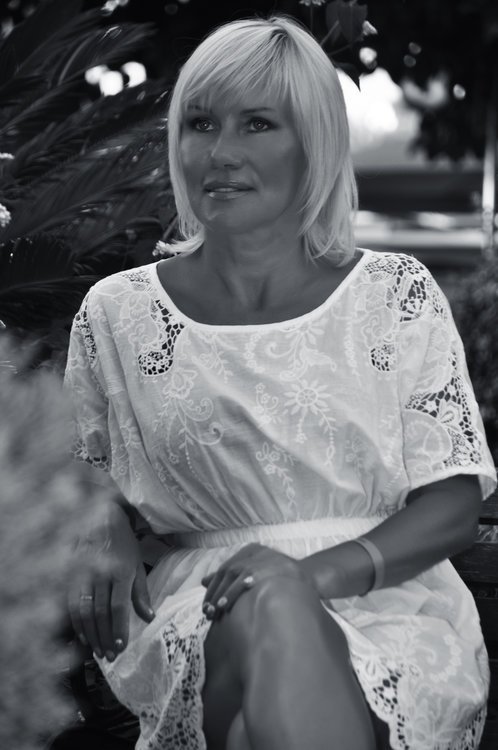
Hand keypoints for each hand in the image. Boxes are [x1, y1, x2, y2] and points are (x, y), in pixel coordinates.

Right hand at [67, 503, 154, 661]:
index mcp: (121, 572)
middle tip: (110, 656)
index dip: (118, 628)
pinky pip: (70, 603)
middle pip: (100, 613)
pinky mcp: (71, 575)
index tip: (121, 647)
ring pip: (84, 611)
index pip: (118, 606)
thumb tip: (148, 618)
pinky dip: (76, 623)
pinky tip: (82, 636)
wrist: (101, 519)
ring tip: (98, 651)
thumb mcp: (137, 565)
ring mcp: (83, 574)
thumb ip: (141, 593)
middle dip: (105, 637)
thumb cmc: (123, 545)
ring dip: (91, 634)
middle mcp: (101, 574)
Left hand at [201, 542, 308, 619]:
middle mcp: (254, 552)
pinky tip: (225, 606)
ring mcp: (260, 559)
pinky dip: (231, 593)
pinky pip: (242, 582)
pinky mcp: (264, 569)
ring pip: (232, 576)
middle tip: (207, 612)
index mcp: (252, 550)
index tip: (208, 605)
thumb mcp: (258, 571)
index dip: (214, 587)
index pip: (225, 569)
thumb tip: (203, 580)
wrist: (311, 577)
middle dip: (215, 592)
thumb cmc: (282, 577)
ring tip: (214, 611)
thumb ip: (232, 576)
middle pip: (226, 572)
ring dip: (221, 595)